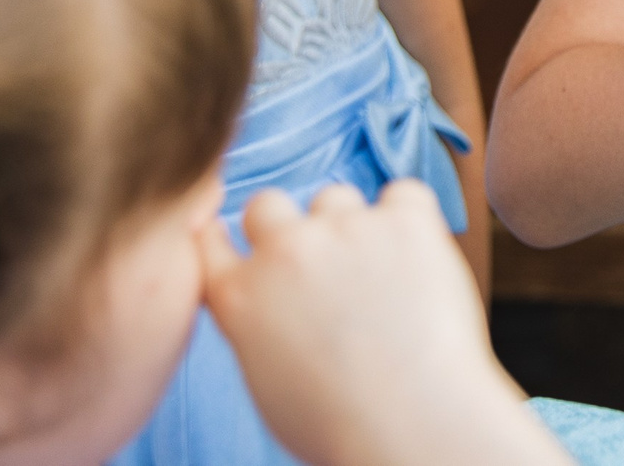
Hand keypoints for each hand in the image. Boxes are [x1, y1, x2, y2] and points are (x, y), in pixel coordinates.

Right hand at [199, 182, 566, 465]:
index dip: (226, 238)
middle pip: (267, 205)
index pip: (206, 239)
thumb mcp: (268, 381)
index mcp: (239, 297)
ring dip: (351, 225)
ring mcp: (344, 229)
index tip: (249, 247)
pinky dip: (409, 219)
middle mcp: (284, 252)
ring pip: (336, 197)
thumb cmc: (344, 425)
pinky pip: (403, 196)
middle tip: (322, 266)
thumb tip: (269, 301)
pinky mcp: (404, 219)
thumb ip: (257, 324)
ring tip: (380, 280)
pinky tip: (417, 262)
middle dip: (289, 228)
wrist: (413, 427)